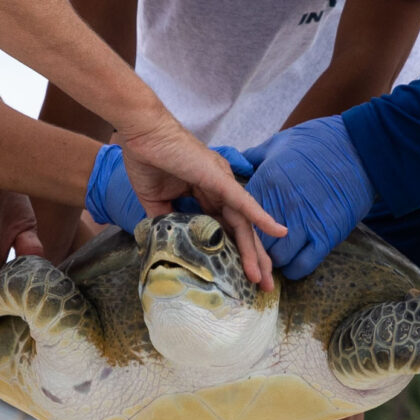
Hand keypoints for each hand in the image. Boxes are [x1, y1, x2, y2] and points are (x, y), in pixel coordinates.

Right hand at [86, 143, 278, 288]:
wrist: (140, 133)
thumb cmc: (146, 160)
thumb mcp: (155, 201)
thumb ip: (167, 221)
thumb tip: (168, 244)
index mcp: (206, 193)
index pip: (226, 229)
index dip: (235, 252)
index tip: (241, 275)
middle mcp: (220, 189)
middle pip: (241, 230)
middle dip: (253, 259)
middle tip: (263, 286)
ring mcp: (221, 183)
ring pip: (244, 223)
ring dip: (255, 251)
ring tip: (263, 277)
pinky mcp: (218, 178)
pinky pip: (243, 202)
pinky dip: (261, 217)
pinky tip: (278, 232)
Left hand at [243, 115, 374, 279]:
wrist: (359, 147)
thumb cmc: (319, 141)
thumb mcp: (280, 142)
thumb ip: (256, 156)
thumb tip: (240, 161)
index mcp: (266, 184)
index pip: (242, 217)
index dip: (242, 226)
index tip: (246, 229)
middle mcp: (281, 207)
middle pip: (257, 242)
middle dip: (258, 247)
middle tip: (263, 247)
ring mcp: (304, 223)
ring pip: (278, 257)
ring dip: (277, 259)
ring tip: (280, 254)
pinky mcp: (326, 235)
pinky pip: (302, 264)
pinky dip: (295, 268)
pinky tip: (294, 263)